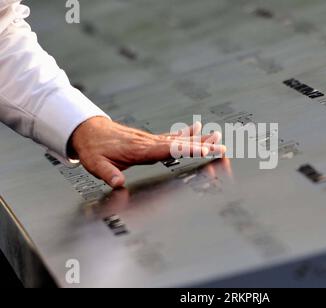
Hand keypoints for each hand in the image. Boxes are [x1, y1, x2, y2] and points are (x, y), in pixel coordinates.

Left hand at [70, 117, 225, 187]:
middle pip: (180, 143)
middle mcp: (149, 142)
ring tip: (216, 136)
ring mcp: (151, 139)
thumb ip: (107, 173)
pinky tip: (196, 129)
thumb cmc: (93, 148)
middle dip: (201, 145)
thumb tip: (118, 183)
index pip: (168, 149)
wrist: (88, 130)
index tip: (204, 150)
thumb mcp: (95, 164)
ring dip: (199, 138)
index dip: (187, 150)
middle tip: (220, 145)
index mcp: (139, 149)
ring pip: (179, 138)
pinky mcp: (150, 139)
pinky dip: (186, 133)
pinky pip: (172, 136)